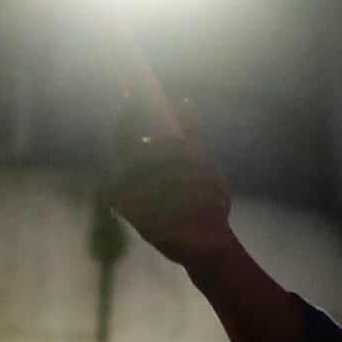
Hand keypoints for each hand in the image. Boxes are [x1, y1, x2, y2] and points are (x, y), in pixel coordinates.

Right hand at [98, 115, 237, 270]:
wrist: (210, 241)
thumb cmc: (199, 198)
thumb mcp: (199, 162)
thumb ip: (191, 133)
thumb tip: (185, 101)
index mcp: (133, 174)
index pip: (122, 143)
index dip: (124, 122)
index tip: (132, 100)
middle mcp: (125, 191)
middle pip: (146, 156)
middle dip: (178, 151)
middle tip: (201, 152)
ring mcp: (134, 211)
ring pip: (166, 179)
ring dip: (198, 178)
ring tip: (218, 186)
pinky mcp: (148, 229)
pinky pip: (175, 204)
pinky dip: (200, 199)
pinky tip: (216, 203)